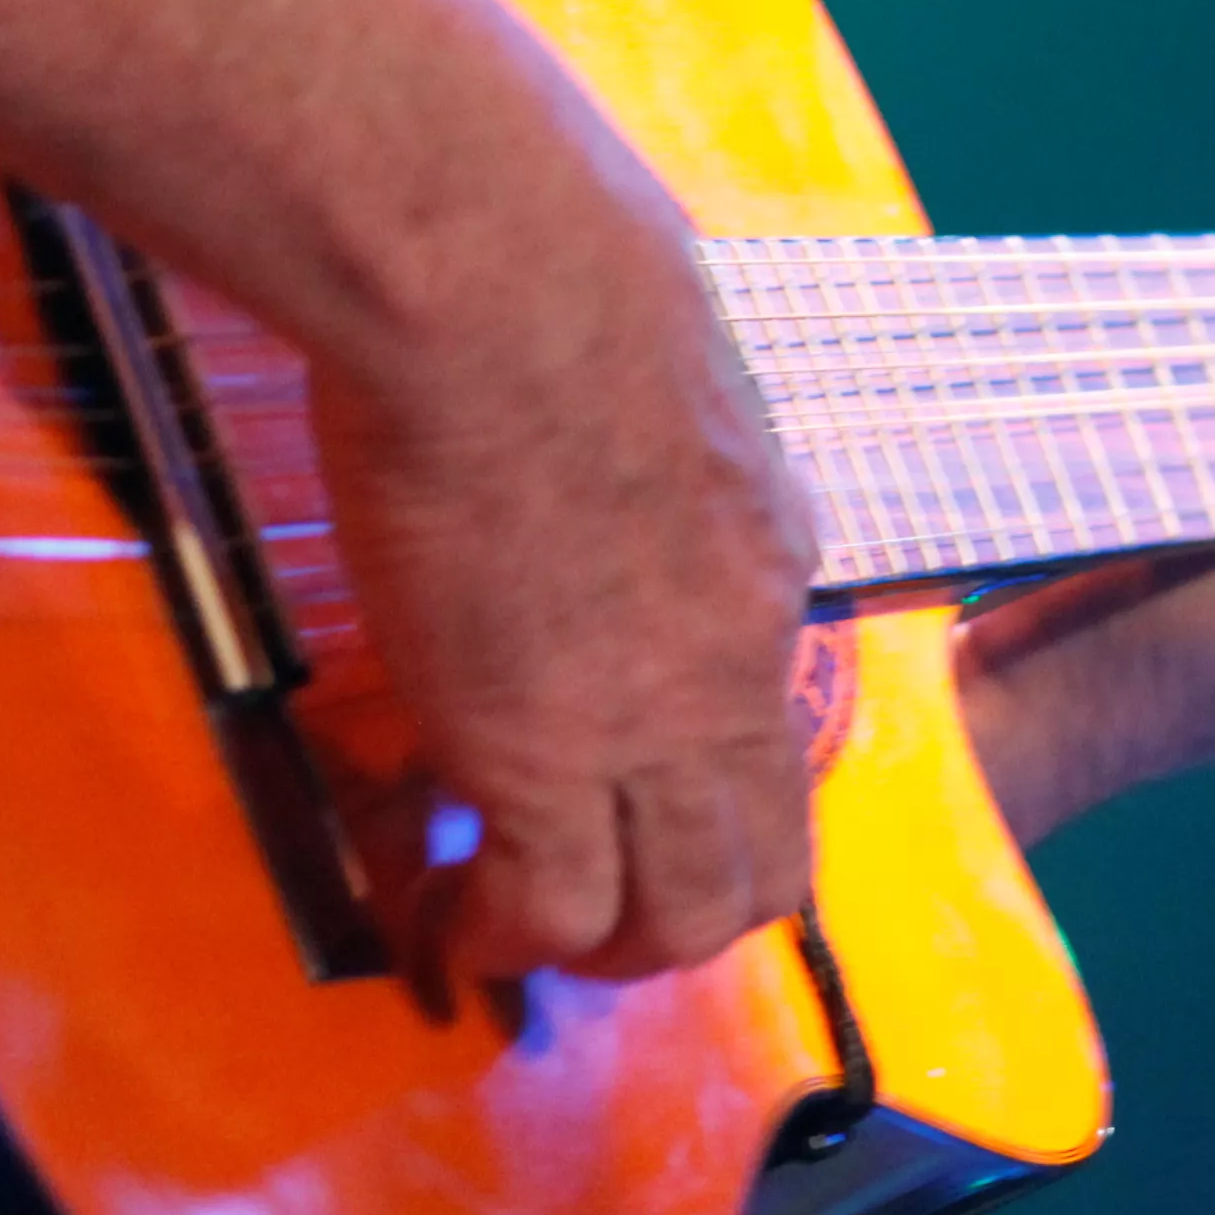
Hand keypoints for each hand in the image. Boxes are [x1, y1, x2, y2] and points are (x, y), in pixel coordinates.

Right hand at [299, 136, 822, 988]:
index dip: (705, 794)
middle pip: (763, 866)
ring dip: (603, 950)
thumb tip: (575, 397)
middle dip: (680, 920)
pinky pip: (547, 909)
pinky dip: (500, 936)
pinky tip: (440, 913)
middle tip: (587, 915)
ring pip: (681, 919)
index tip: (626, 803)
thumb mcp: (652, 355)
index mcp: (767, 555)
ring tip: (514, 932)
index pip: (773, 728)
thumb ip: (640, 428)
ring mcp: (651, 721)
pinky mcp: (542, 753)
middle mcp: (738, 659)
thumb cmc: (551, 264)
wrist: (498, 279)